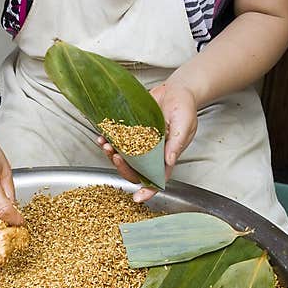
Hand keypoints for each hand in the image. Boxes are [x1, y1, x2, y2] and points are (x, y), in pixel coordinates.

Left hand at [97, 79, 198, 201]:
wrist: (176, 90)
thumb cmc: (185, 107)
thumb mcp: (185, 124)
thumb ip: (177, 143)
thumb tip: (169, 161)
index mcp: (166, 157)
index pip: (158, 179)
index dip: (148, 191)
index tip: (138, 198)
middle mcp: (152, 154)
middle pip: (135, 171)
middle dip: (123, 168)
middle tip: (116, 156)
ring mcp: (140, 144)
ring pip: (124, 158)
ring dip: (112, 155)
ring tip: (106, 145)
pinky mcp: (132, 133)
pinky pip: (118, 142)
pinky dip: (109, 141)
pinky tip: (103, 136)